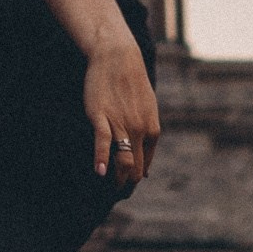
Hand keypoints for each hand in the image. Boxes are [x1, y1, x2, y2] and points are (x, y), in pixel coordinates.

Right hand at [84, 41, 158, 183]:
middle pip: (134, 167)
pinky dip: (102, 159)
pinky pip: (104, 142)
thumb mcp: (147, 109)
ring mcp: (121, 124)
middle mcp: (140, 129)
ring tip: (111, 189)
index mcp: (152, 129)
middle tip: (117, 193)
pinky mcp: (102, 117)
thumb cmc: (131, 83)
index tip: (126, 186)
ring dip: (117, 179)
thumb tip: (146, 167)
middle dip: (127, 184)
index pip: (144, 164)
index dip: (135, 178)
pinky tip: (100, 172)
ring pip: (122, 159)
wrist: (117, 57)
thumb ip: (148, 136)